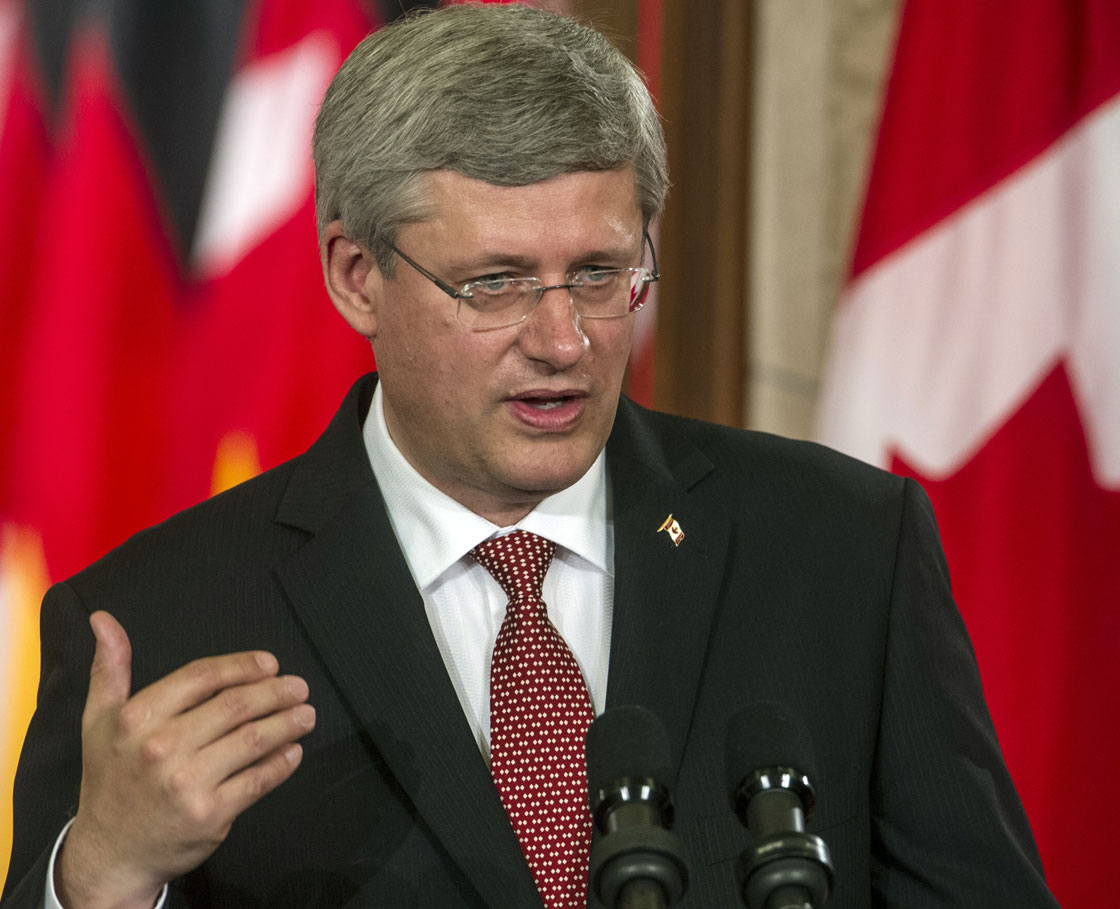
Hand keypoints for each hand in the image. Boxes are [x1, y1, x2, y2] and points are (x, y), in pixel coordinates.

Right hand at [55, 611, 315, 908]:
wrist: (110, 852)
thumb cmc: (111, 778)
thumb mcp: (99, 719)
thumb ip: (110, 667)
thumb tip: (104, 620)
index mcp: (138, 718)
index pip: (203, 676)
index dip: (243, 666)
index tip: (270, 664)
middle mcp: (162, 748)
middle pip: (236, 705)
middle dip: (276, 692)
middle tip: (299, 687)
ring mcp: (187, 782)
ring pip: (254, 740)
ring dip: (288, 723)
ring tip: (306, 714)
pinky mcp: (210, 814)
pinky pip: (258, 779)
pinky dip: (282, 762)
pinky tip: (294, 751)